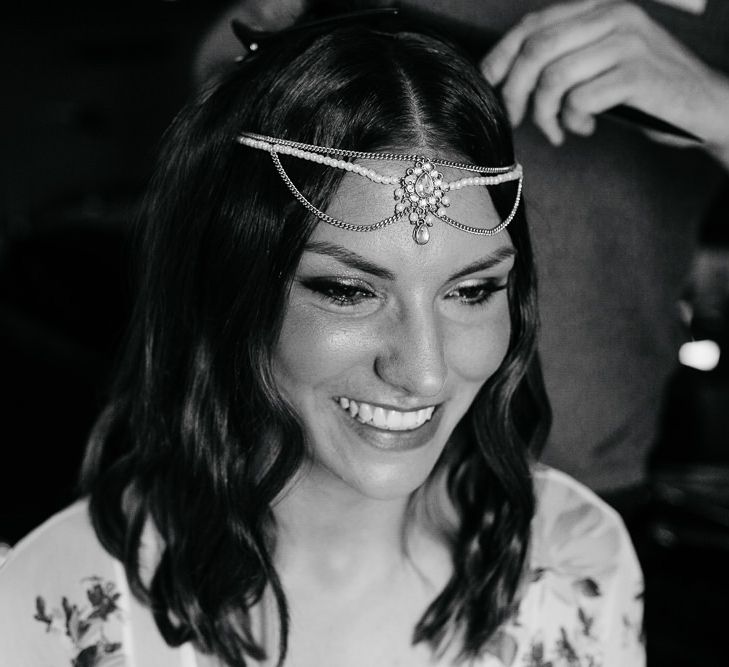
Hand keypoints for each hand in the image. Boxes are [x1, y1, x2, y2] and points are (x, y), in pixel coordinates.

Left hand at [480, 0, 728, 167]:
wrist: (701, 104)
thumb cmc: (641, 87)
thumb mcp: (599, 59)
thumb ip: (561, 55)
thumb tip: (503, 75)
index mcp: (597, 6)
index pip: (531, 24)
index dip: (500, 56)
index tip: (490, 85)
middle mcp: (612, 15)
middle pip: (535, 51)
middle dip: (515, 92)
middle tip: (516, 118)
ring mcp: (627, 42)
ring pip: (553, 78)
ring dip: (545, 115)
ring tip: (558, 129)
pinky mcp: (638, 74)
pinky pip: (579, 101)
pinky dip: (572, 122)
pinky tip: (583, 128)